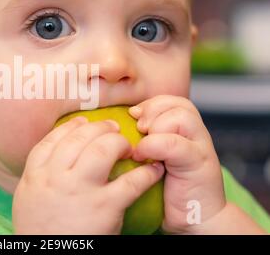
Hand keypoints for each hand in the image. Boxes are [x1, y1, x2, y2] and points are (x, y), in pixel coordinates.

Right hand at [13, 116, 164, 234]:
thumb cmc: (40, 230)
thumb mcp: (28, 197)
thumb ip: (39, 174)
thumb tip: (55, 154)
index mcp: (36, 174)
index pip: (54, 138)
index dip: (71, 126)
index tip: (83, 122)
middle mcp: (56, 177)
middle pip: (80, 138)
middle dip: (100, 128)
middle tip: (112, 128)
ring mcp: (81, 190)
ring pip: (103, 149)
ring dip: (119, 142)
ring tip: (128, 146)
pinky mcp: (105, 207)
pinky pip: (130, 182)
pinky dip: (146, 173)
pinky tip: (153, 170)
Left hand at [129, 95, 226, 233]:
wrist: (196, 218)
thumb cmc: (168, 188)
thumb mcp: (155, 157)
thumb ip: (145, 139)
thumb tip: (118, 124)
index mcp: (186, 130)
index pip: (170, 100)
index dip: (149, 104)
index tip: (133, 117)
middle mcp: (196, 135)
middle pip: (178, 103)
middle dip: (152, 111)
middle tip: (139, 129)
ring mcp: (201, 148)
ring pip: (180, 116)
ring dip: (156, 126)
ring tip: (142, 143)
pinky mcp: (199, 164)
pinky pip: (175, 144)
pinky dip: (153, 146)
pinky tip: (141, 157)